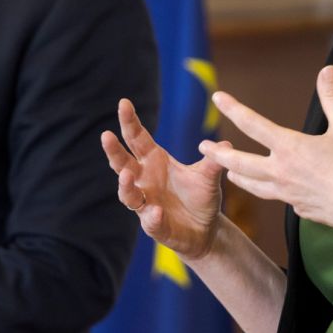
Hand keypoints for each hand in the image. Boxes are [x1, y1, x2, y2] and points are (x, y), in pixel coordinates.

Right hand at [100, 98, 226, 260]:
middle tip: (106, 135)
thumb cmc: (201, 197)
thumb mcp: (209, 176)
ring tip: (127, 174)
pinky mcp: (155, 226)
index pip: (137, 139)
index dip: (129, 122)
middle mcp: (144, 180)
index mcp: (154, 161)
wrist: (206, 229)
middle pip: (122, 163)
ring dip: (125, 184)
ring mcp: (146, 203)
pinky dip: (152, 217)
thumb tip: (227, 144)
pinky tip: (156, 211)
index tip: (124, 102)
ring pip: (128, 194)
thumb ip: (213, 161)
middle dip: (113, 150)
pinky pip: (150, 221)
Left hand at [202, 66, 332, 232]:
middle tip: (203, 147)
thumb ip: (332, 97)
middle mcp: (281, 171)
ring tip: (229, 172)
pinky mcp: (296, 208)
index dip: (233, 108)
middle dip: (218, 154)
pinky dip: (272, 191)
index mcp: (289, 147)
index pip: (252, 124)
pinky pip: (278, 198)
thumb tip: (327, 70)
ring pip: (252, 185)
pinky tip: (274, 189)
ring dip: (237, 176)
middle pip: (239, 163)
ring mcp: (286, 193)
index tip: (218, 98)